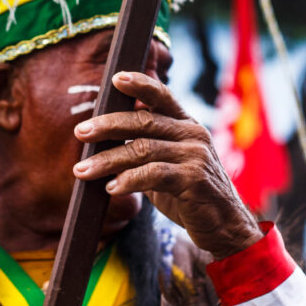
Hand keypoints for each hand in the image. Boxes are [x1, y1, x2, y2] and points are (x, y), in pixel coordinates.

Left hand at [72, 71, 262, 259]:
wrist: (225, 227)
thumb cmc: (189, 194)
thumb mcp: (167, 165)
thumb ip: (145, 148)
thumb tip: (104, 137)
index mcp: (186, 125)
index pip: (162, 96)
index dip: (140, 84)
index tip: (115, 79)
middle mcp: (193, 134)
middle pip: (144, 121)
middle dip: (108, 125)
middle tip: (80, 132)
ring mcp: (195, 156)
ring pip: (142, 149)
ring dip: (107, 160)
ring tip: (82, 170)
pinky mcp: (194, 180)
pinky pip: (154, 174)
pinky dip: (128, 180)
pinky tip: (111, 188)